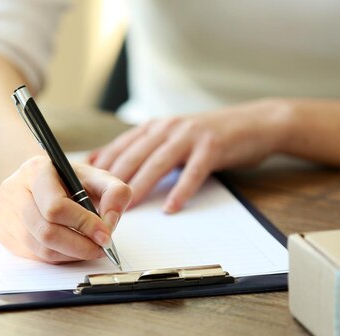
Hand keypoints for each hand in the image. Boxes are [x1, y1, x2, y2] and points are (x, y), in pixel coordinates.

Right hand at [0, 155, 131, 263]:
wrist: (39, 181)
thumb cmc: (68, 180)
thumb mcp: (97, 177)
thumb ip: (114, 193)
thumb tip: (110, 222)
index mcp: (35, 170)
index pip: (55, 206)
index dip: (83, 224)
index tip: (105, 235)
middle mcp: (14, 190)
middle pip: (46, 231)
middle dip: (80, 245)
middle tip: (101, 248)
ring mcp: (5, 214)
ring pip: (41, 248)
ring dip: (71, 254)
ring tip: (90, 248)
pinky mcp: (4, 234)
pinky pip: (34, 256)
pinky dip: (59, 257)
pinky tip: (72, 248)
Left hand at [89, 99, 287, 212]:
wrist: (255, 123)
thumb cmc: (207, 136)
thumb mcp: (169, 137)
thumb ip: (140, 149)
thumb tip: (101, 164)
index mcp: (154, 127)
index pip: (118, 148)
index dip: (99, 170)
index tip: (84, 191)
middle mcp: (167, 128)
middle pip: (133, 156)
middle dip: (113, 181)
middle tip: (98, 206)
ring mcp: (190, 136)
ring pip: (157, 163)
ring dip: (140, 187)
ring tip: (126, 208)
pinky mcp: (212, 147)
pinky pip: (193, 172)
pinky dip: (181, 190)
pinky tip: (172, 208)